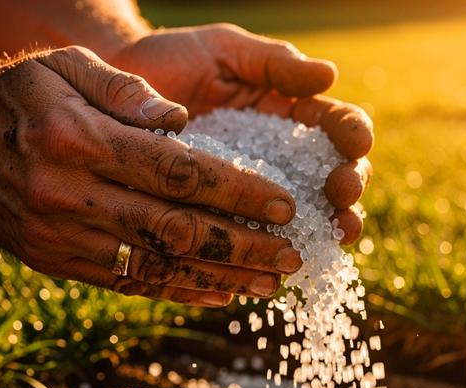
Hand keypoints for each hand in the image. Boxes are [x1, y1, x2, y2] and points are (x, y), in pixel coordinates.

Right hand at [0, 46, 303, 305]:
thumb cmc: (21, 94)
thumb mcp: (65, 66)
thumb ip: (124, 89)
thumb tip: (180, 122)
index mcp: (80, 140)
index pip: (177, 173)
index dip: (237, 193)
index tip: (284, 205)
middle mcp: (69, 195)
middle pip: (174, 228)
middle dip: (242, 246)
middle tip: (293, 256)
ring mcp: (61, 237)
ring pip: (155, 267)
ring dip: (219, 279)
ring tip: (270, 287)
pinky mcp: (56, 263)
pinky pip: (127, 284)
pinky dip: (178, 290)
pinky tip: (219, 295)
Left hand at [109, 24, 373, 242]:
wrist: (111, 97)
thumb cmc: (171, 61)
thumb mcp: (223, 51)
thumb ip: (273, 62)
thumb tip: (329, 75)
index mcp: (290, 111)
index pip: (336, 125)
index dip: (353, 135)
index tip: (355, 142)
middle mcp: (282, 157)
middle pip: (334, 177)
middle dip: (348, 187)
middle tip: (344, 193)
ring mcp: (258, 193)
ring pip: (307, 217)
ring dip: (327, 228)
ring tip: (334, 236)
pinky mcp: (228, 221)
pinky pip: (258, 242)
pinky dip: (274, 253)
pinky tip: (286, 259)